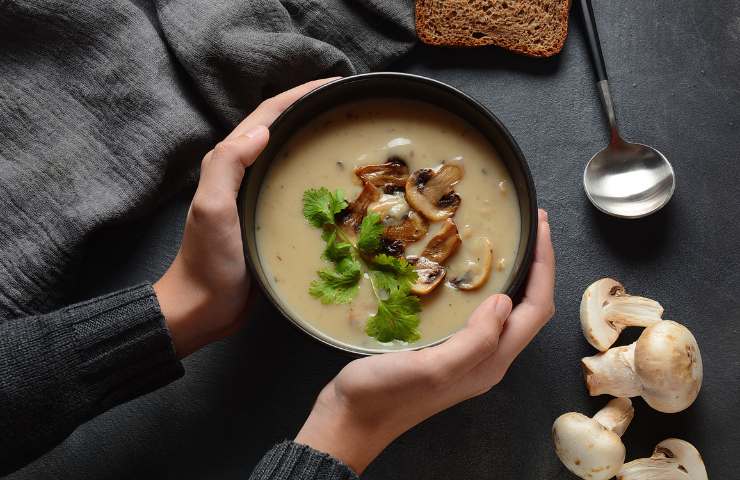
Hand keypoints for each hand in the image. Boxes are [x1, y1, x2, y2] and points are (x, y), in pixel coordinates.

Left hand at [154, 78, 338, 356]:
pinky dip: (319, 180)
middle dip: (313, 112)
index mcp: (229, 164)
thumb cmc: (206, 262)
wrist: (201, 309)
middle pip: (282, 131)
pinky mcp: (270, 220)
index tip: (335, 85)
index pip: (267, 116)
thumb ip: (227, 167)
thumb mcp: (211, 210)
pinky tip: (343, 187)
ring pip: (292, 159)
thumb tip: (262, 132)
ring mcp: (258, 197)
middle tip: (351, 107)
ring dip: (317, 142)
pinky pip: (298, 190)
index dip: (299, 95)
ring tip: (353, 138)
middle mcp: (244, 174)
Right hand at [295, 209, 554, 473]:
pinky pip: (480, 317)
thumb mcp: (433, 367)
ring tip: (508, 246)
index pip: (535, 310)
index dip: (544, 268)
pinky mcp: (445, 352)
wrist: (351, 420)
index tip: (541, 228)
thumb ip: (475, 340)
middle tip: (531, 229)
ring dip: (516, 278)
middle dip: (537, 269)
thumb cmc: (386, 394)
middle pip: (528, 311)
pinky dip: (486, 289)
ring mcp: (466, 357)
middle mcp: (486, 360)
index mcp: (490, 363)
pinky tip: (468, 275)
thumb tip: (504, 300)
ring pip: (507, 314)